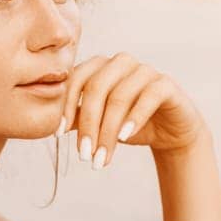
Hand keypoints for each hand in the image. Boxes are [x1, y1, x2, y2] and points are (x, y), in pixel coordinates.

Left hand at [59, 52, 206, 168]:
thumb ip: (78, 118)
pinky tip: (125, 138)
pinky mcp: (165, 84)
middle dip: (88, 124)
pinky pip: (148, 96)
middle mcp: (121, 63)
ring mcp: (145, 71)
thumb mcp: (100, 123)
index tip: (57, 135)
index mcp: (102, 66)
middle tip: (84, 155)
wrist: (171, 132)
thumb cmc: (130, 124)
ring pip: (120, 96)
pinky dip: (134, 117)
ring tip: (103, 158)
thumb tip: (49, 124)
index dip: (65, 106)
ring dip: (108, 130)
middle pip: (96, 88)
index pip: (77, 79)